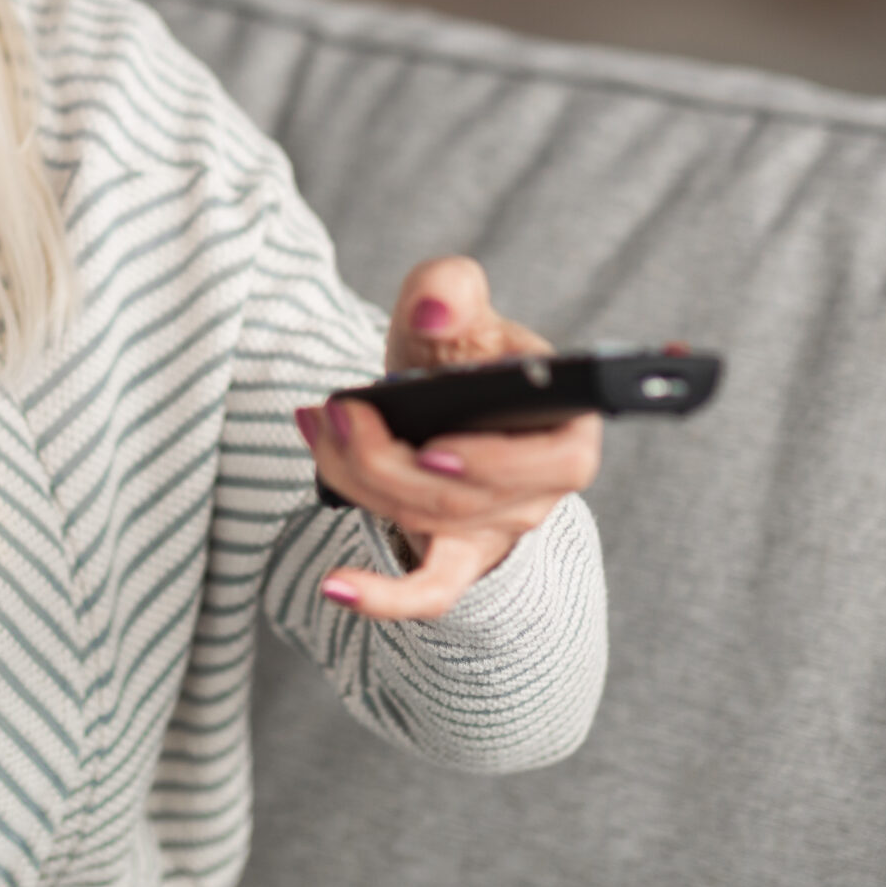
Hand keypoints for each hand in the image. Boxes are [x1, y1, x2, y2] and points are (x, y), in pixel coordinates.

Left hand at [296, 256, 601, 621]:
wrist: (435, 391)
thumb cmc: (457, 352)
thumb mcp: (456, 311)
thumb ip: (449, 290)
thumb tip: (436, 308)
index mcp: (566, 429)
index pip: (554, 464)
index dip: (492, 464)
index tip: (430, 447)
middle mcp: (540, 491)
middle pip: (461, 499)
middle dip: (385, 459)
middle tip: (338, 411)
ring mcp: (497, 528)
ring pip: (425, 524)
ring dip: (358, 480)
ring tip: (320, 426)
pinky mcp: (456, 555)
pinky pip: (428, 593)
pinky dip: (383, 596)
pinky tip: (336, 587)